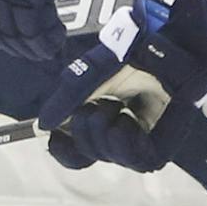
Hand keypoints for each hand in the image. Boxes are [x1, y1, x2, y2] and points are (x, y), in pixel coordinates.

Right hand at [38, 0, 206, 173]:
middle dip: (82, 131)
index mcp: (98, 116)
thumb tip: (43, 126)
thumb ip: (65, 100)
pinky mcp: (163, 145)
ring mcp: (141, 139)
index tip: (55, 138)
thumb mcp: (88, 75)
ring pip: (111, 159)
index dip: (64, 150)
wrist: (163, 45)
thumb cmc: (129, 54)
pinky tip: (127, 119)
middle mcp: (118, 131)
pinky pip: (137, 161)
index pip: (75, 150)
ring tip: (115, 106)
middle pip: (88, 154)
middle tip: (94, 105)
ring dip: (103, 132)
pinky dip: (124, 142)